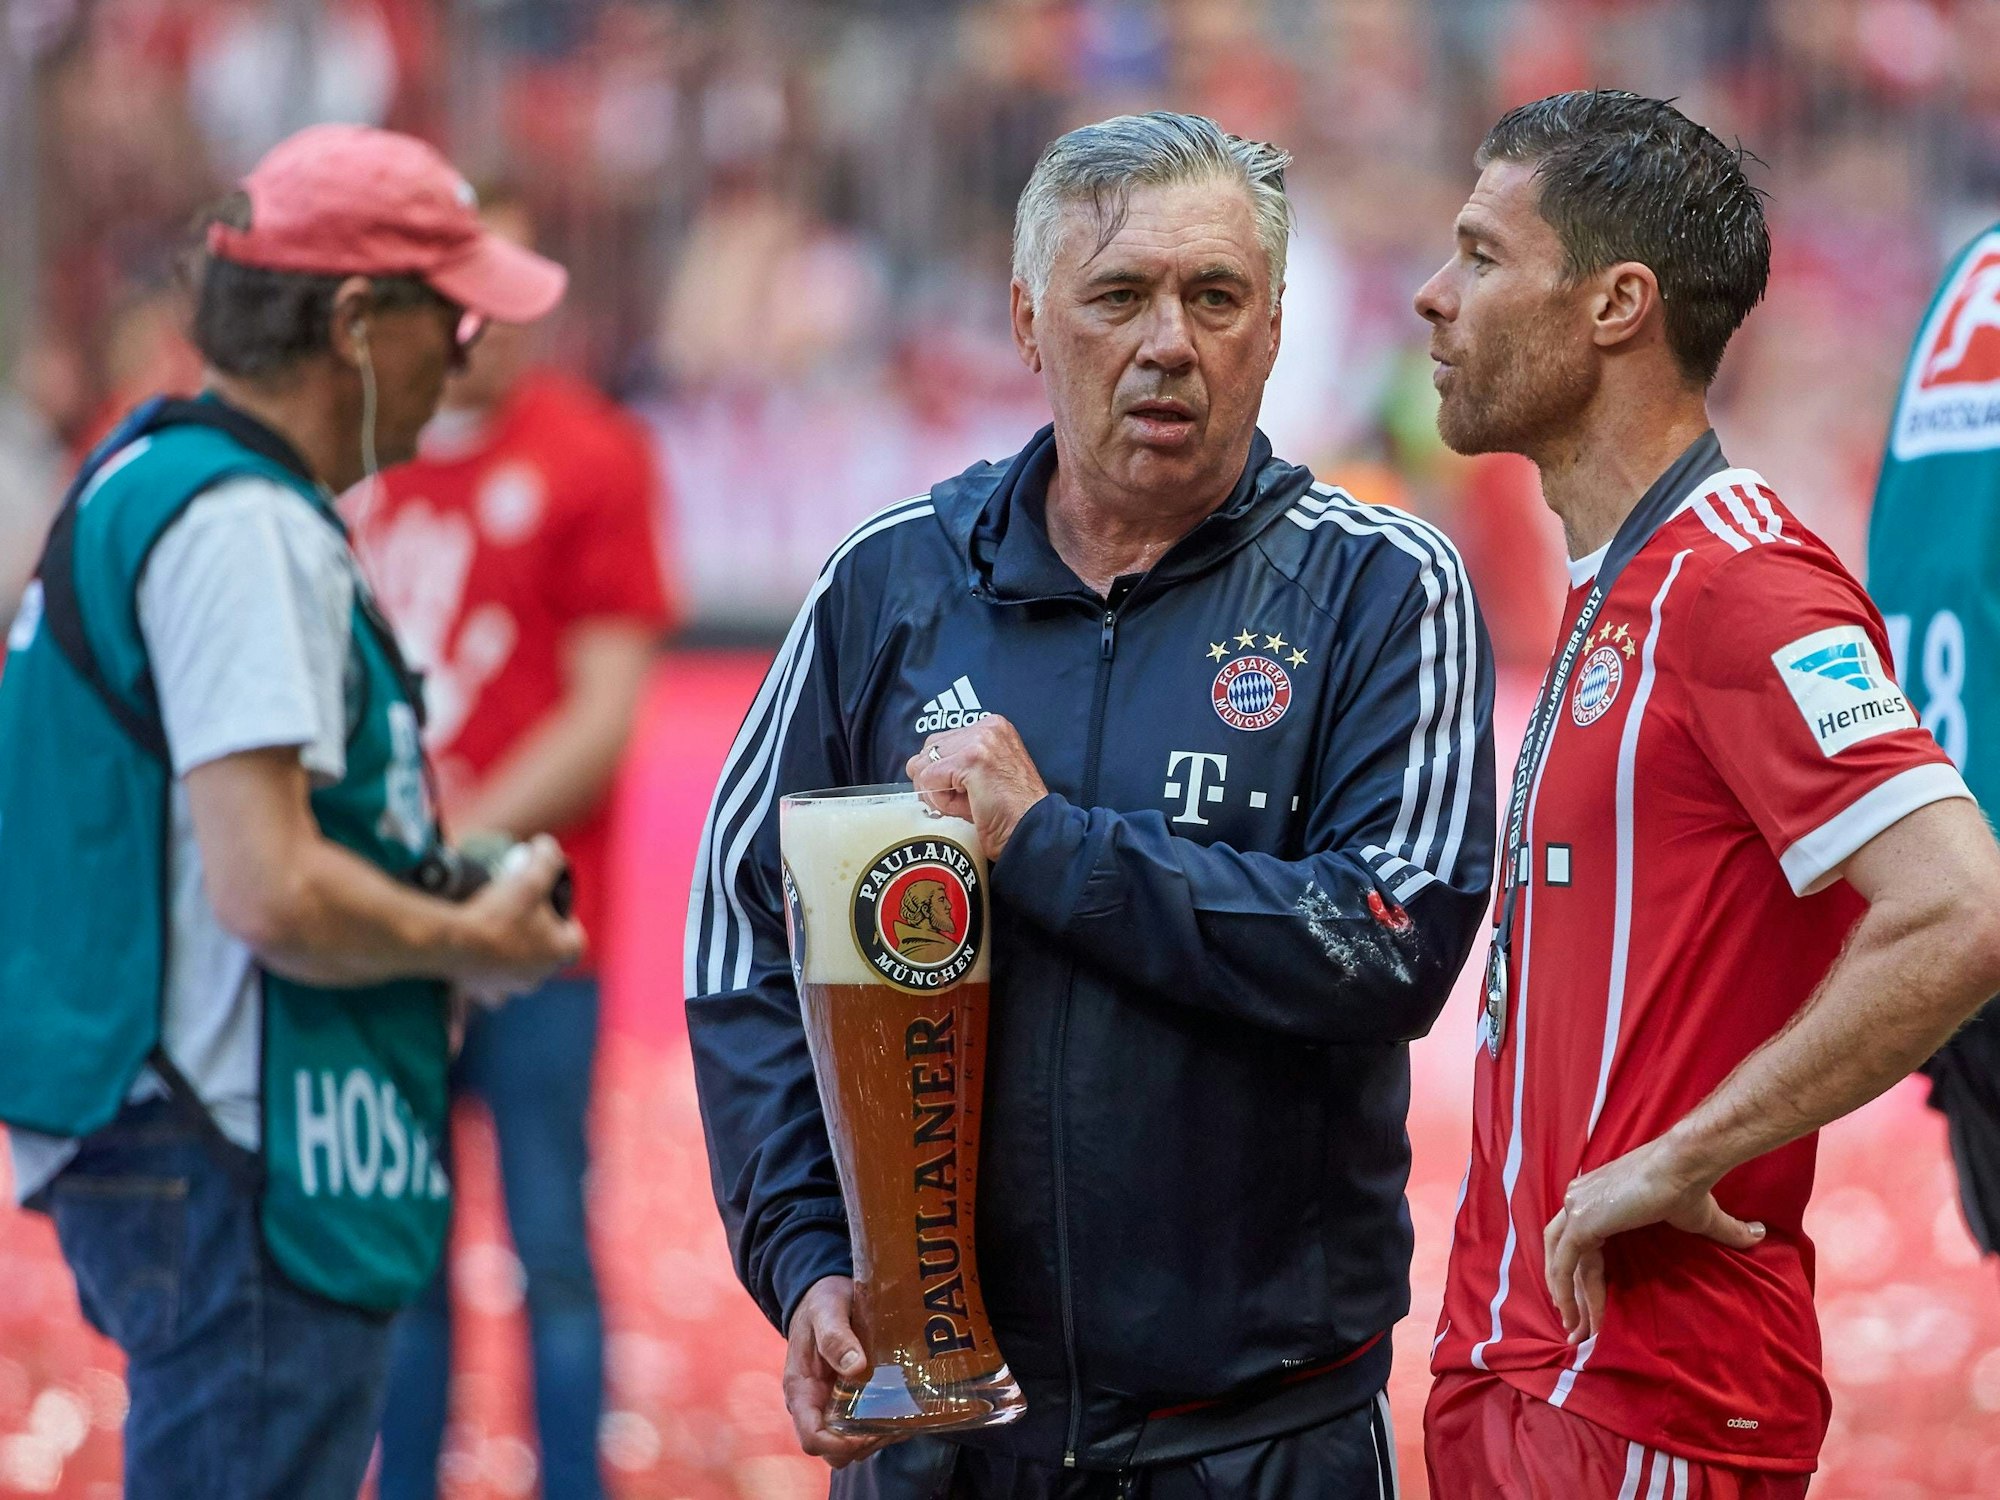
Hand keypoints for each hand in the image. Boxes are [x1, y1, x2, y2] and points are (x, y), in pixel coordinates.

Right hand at [453, 834, 585, 995]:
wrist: (451, 944)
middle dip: (539, 934)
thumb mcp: (529, 877)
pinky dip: (486, 970)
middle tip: (521, 911)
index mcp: (560, 953)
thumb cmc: (497, 914)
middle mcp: (539, 976)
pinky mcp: (483, 990)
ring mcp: (510, 986)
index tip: (551, 903)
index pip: (576, 937)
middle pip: (547, 953)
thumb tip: (547, 846)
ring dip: (514, 952)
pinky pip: (490, 983)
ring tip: (498, 928)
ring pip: (519, 968)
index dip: (567, 919)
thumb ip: (546, 858)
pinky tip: (477, 954)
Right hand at [784, 1276, 893, 1467]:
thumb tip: (855, 1367)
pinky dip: (882, 1427)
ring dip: (875, 1438)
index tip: (867, 1433)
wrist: (824, 1296)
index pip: (811, 1438)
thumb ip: (835, 1336)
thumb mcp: (826, 1311)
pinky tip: (902, 1410)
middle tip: (890, 1423)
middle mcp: (814, 1405)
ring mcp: (830, 1406)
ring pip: (851, 1445)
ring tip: (900, 1415)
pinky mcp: (848, 1402)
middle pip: (832, 1451)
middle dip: (861, 1445)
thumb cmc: (822, 1302)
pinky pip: (862, 1429)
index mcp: (801, 1389)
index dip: (838, 1445)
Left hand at [905, 716, 1048, 861]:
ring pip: (926, 765)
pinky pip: (930, 779)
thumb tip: (913, 766)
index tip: (965, 792)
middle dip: (935, 781)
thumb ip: (953, 763)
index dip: (941, 772)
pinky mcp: (971, 758)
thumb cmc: (1008, 812)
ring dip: (938, 792)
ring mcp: (980, 740)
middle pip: (929, 750)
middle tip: (963, 801)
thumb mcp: (981, 777)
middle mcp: (987, 727)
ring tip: (968, 804)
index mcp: (992, 727)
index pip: (941, 742)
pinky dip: (941, 800)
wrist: (1031, 830)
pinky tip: (967, 808)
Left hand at [1543, 1133, 1764, 1345]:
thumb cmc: (1692, 1187)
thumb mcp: (1704, 1218)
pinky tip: (1579, 1318)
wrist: (1686, 1166)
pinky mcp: (1582, 1220)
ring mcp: (1577, 1207)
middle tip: (1578, 1330)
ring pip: (1560, 1261)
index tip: (1588, 1310)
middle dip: (1570, 1293)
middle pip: (1565, 1253)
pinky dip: (1568, 1291)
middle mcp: (1580, 1199)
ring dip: (1567, 1298)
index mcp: (1598, 1197)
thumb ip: (1725, 1231)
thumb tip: (1759, 1236)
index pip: (1581, 1244)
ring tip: (1578, 1333)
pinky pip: (1565, 1264)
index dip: (1583, 1277)